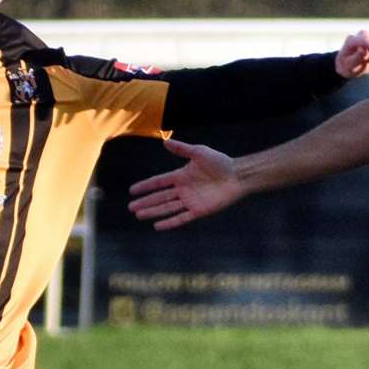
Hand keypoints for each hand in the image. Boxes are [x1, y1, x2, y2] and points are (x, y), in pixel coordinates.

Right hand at [127, 138, 243, 229]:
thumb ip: (182, 149)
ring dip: (153, 212)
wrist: (237, 176)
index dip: (145, 186)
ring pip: (167, 208)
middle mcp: (183, 190)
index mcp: (181, 176)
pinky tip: (157, 225)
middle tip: (131, 208)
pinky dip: (170, 222)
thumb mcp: (199, 152)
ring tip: (139, 215)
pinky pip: (181, 218)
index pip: (159, 182)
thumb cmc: (220, 162)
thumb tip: (164, 142)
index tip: (132, 190)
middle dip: (145, 202)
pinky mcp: (199, 211)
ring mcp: (190, 201)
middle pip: (160, 197)